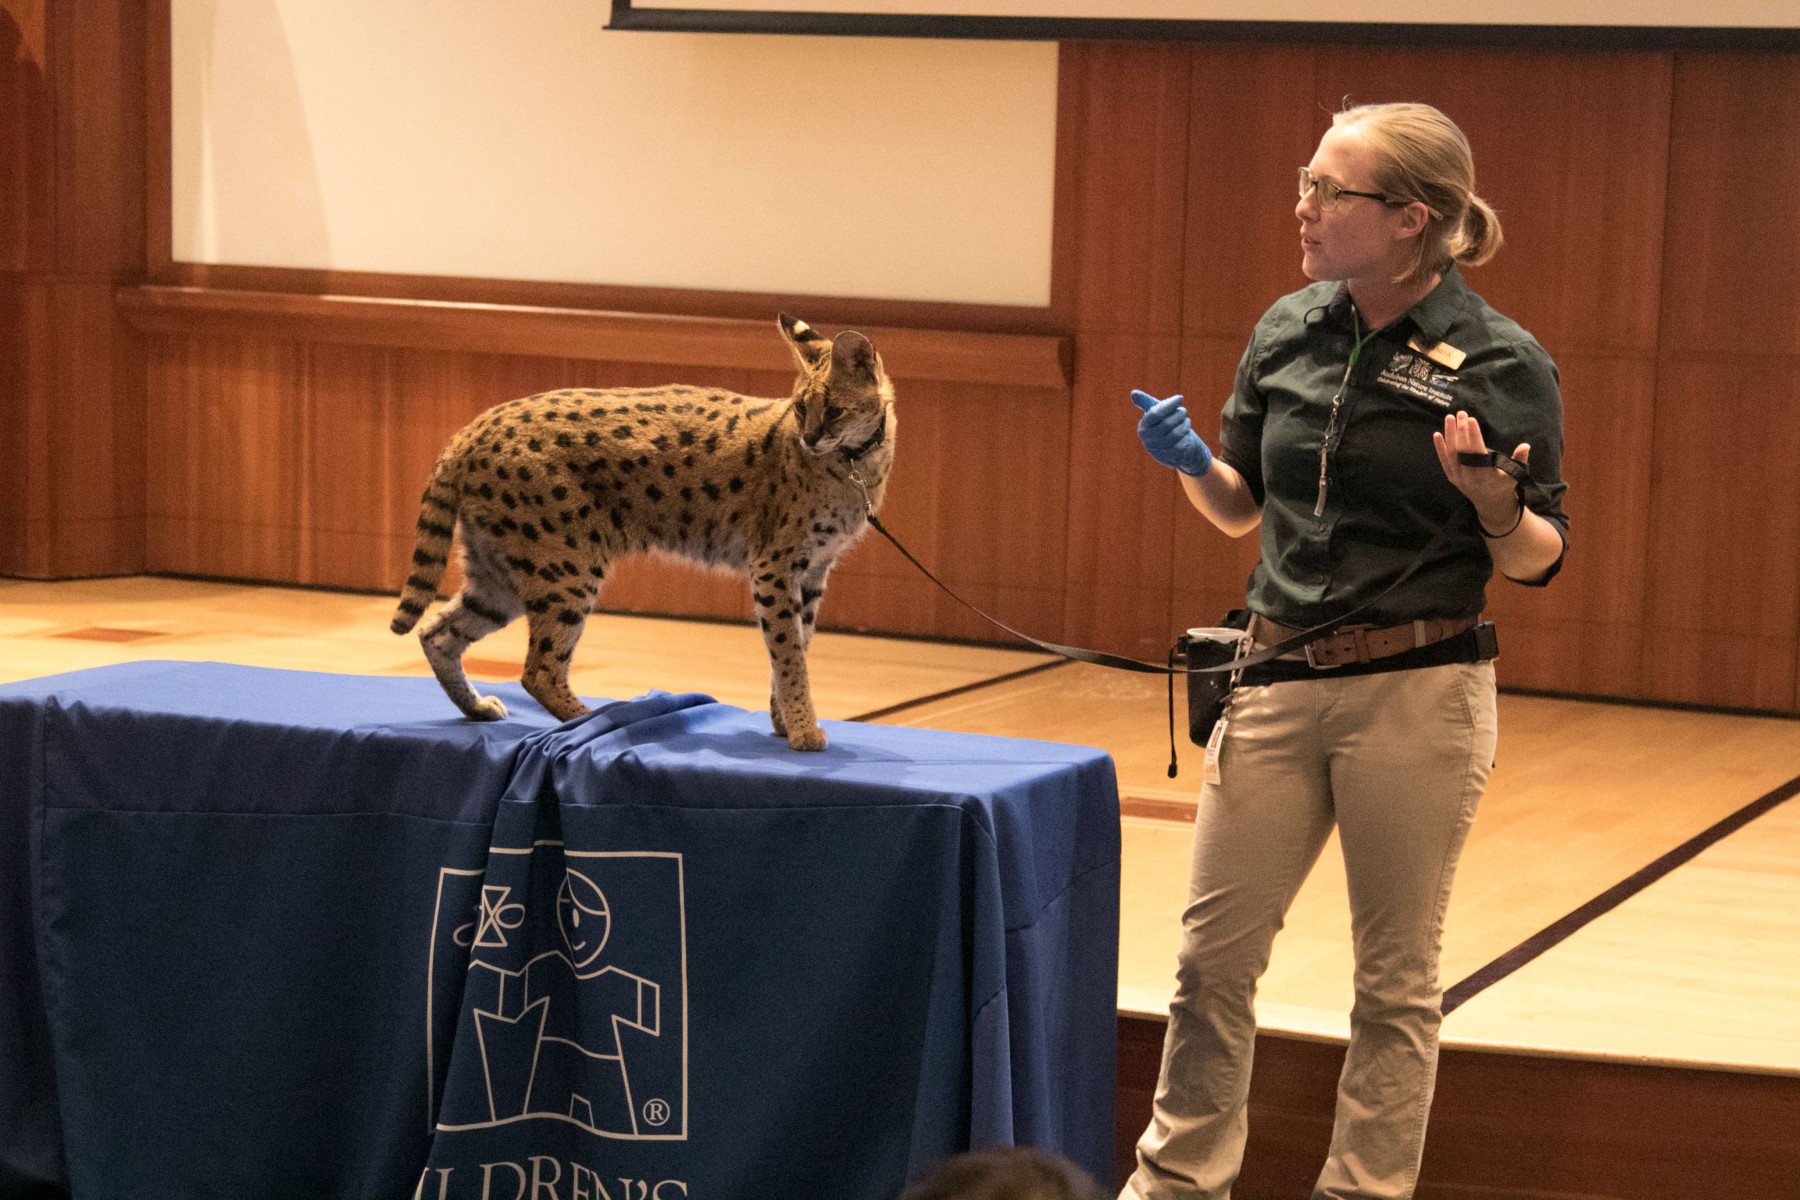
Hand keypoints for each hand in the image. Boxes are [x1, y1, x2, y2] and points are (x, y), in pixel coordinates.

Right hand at [1131, 390, 1212, 476]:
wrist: (1174, 447)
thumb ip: (1145, 402)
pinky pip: (1180, 446)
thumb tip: (1133, 394)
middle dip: (1178, 415)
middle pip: (1166, 425)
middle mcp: (1148, 440)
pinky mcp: (1169, 458)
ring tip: (1186, 420)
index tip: (1180, 398)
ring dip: (1184, 425)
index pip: (1154, 414)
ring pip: (1175, 435)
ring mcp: (1158, 451)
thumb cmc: (1163, 424)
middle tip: (1183, 411)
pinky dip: (1186, 437)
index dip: (1168, 405)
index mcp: (1143, 427)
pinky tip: (1186, 433)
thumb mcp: (1156, 412)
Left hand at [1434, 410, 1527, 530]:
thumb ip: (1520, 460)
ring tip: (1450, 417)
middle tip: (1462, 413)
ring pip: (1451, 453)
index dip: (1473, 436)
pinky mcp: (1451, 476)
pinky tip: (1436, 434)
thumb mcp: (1515, 474)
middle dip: (1461, 431)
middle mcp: (1469, 477)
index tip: (1470, 420)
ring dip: (1450, 435)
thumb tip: (1525, 446)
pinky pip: (1444, 461)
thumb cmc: (1504, 485)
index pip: (1477, 452)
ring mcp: (1458, 477)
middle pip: (1462, 450)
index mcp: (1485, 475)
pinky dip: (1440, 448)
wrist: (1490, 503)